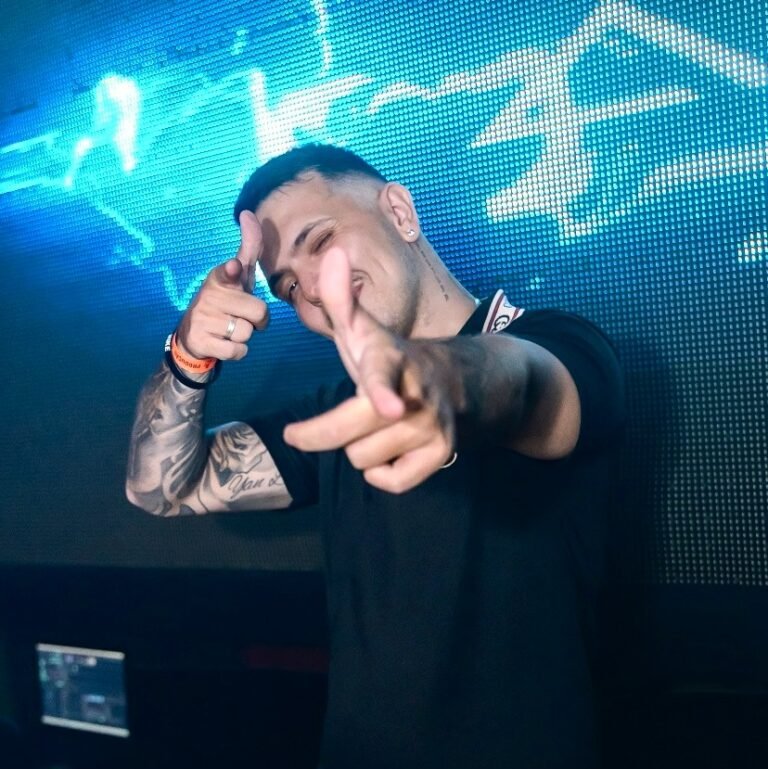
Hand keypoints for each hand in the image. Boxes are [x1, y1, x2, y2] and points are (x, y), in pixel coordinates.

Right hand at [176, 210, 268, 360]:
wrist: (193, 334)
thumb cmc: (225, 302)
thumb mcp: (237, 276)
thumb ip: (248, 248)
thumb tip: (248, 213)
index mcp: (220, 278)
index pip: (229, 272)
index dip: (233, 271)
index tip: (233, 268)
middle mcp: (210, 296)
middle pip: (259, 313)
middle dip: (257, 320)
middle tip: (240, 316)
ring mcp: (203, 319)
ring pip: (248, 333)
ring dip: (245, 336)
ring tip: (229, 329)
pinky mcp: (201, 342)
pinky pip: (238, 352)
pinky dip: (237, 352)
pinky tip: (224, 343)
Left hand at [284, 248, 457, 492]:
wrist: (459, 384)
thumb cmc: (392, 360)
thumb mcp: (364, 331)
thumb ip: (340, 299)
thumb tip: (331, 254)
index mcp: (390, 361)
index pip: (382, 376)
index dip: (383, 391)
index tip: (389, 407)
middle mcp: (415, 395)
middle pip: (350, 436)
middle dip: (321, 434)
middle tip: (299, 434)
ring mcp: (432, 427)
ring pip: (361, 460)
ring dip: (357, 448)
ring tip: (372, 427)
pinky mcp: (442, 454)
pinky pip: (390, 483)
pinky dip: (381, 473)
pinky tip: (388, 451)